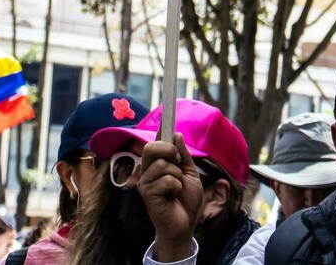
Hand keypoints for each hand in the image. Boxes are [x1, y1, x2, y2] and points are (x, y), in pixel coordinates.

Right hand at [138, 134, 203, 260]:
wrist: (185, 224)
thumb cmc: (186, 200)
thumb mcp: (189, 173)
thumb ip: (182, 155)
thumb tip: (176, 134)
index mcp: (157, 164)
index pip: (155, 142)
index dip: (160, 130)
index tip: (166, 110)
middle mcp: (147, 170)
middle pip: (152, 147)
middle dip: (169, 151)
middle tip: (178, 164)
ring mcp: (146, 182)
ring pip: (163, 165)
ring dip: (177, 176)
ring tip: (177, 188)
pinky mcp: (147, 194)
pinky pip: (167, 180)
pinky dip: (176, 187)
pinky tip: (173, 196)